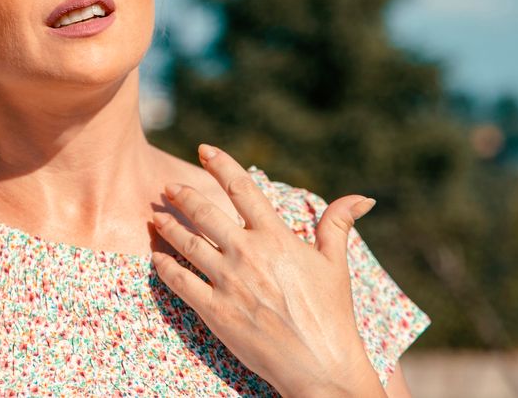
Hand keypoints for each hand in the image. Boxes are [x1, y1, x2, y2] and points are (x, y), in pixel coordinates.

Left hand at [152, 144, 384, 397]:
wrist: (322, 367)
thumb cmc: (332, 315)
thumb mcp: (336, 265)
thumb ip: (338, 225)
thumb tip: (361, 197)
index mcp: (276, 238)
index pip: (243, 190)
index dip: (221, 165)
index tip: (204, 149)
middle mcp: (248, 254)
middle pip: (205, 213)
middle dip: (182, 197)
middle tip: (168, 188)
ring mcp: (229, 282)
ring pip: (187, 244)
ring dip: (168, 228)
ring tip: (155, 217)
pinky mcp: (215, 310)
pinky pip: (180, 282)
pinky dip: (165, 267)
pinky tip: (157, 259)